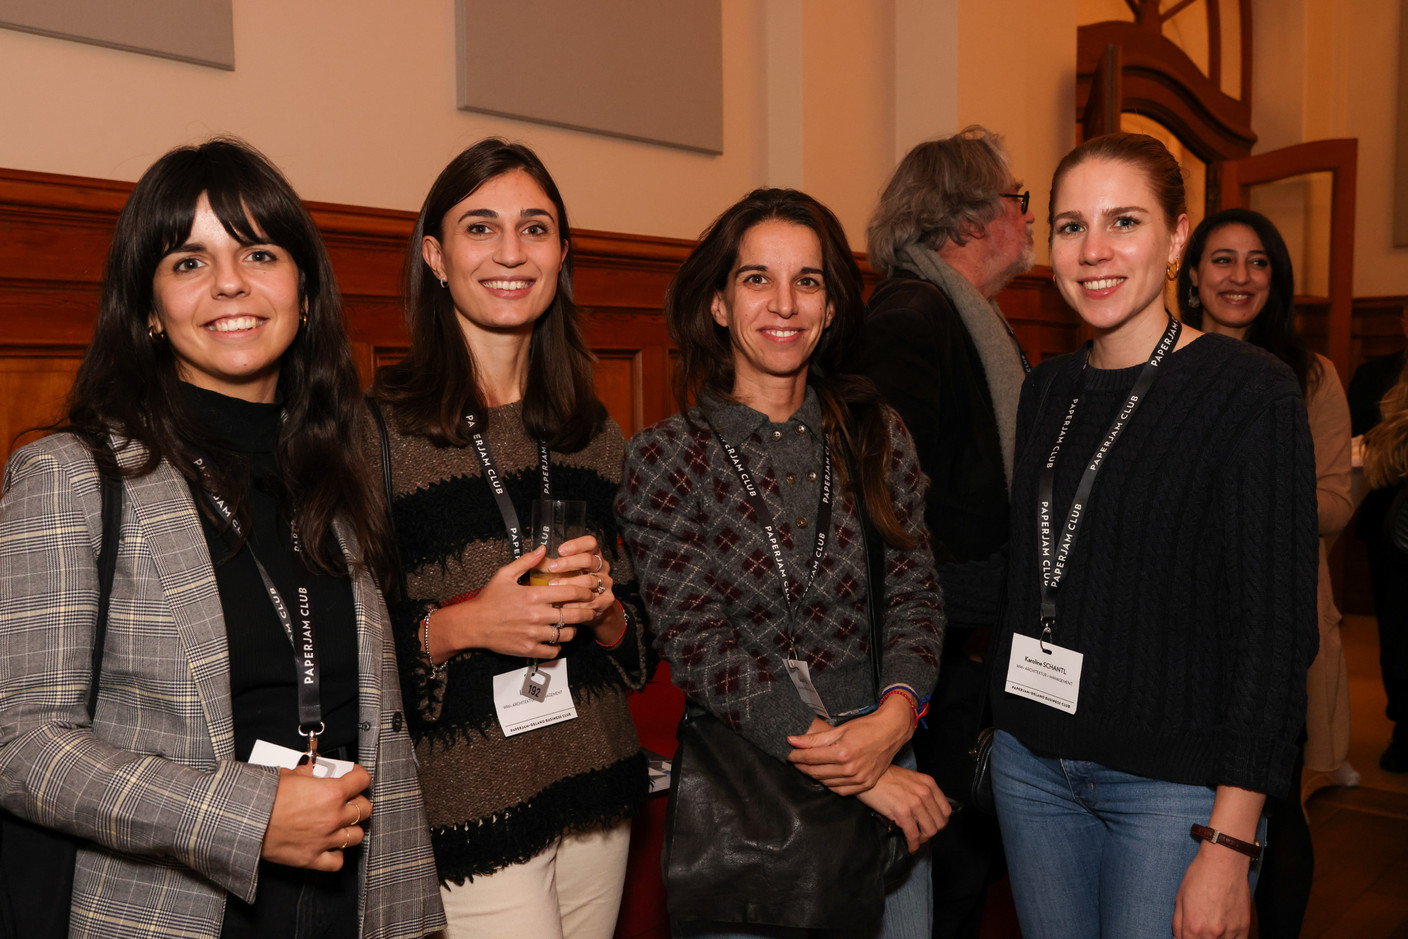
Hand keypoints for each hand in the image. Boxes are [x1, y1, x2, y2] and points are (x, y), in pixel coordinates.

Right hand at [261, 763, 372, 870]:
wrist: (246, 822)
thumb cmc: (264, 797)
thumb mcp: (287, 776)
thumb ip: (305, 772)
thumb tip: (308, 770)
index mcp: (331, 792)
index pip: (362, 780)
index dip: (359, 776)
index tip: (355, 776)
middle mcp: (333, 816)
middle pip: (364, 809)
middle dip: (358, 802)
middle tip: (348, 800)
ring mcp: (325, 839)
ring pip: (356, 836)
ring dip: (351, 829)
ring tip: (341, 824)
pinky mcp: (312, 858)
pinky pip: (337, 861)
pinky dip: (336, 855)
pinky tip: (330, 847)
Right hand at [426, 546, 595, 660]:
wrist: (473, 624)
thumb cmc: (489, 599)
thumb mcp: (505, 575)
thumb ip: (526, 561)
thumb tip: (544, 549)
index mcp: (533, 595)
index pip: (569, 592)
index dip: (584, 592)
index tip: (590, 592)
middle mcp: (536, 615)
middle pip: (574, 615)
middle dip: (587, 612)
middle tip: (592, 610)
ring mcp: (533, 634)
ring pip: (566, 634)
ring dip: (573, 630)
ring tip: (573, 626)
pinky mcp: (528, 649)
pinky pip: (553, 651)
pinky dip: (558, 646)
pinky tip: (557, 640)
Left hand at [545, 535, 625, 644]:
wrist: (590, 610)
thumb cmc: (573, 586)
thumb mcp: (565, 572)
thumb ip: (553, 562)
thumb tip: (537, 553)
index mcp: (593, 556)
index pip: (590, 543)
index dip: (576, 545)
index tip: (560, 550)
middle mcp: (602, 567)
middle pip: (590, 560)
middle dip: (569, 563)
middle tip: (552, 567)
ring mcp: (606, 583)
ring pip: (590, 581)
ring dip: (570, 583)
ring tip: (553, 586)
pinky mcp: (607, 600)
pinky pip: (592, 601)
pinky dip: (576, 603)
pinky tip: (563, 604)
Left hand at [785, 697, 913, 794]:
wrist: (890, 732)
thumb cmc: (865, 728)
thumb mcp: (839, 730)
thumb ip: (814, 739)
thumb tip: (792, 740)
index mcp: (842, 752)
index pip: (810, 758)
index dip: (796, 756)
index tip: (788, 754)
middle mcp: (850, 768)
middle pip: (816, 772)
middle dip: (802, 766)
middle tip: (795, 761)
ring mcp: (859, 779)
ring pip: (827, 783)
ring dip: (814, 776)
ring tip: (808, 767)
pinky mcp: (865, 784)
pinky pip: (841, 791)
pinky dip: (830, 785)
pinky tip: (825, 777)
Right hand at [854, 764, 950, 852]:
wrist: (868, 776)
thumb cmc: (885, 778)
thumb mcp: (910, 780)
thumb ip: (921, 792)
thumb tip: (926, 812)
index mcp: (929, 784)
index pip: (946, 810)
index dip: (940, 822)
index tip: (932, 826)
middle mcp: (925, 792)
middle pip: (940, 823)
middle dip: (931, 832)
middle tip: (922, 835)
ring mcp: (915, 803)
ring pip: (929, 831)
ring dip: (923, 839)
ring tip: (915, 840)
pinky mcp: (903, 812)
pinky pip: (914, 835)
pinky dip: (913, 844)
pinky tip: (910, 847)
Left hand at [1172, 844, 1252, 938]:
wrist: (1224, 863)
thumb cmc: (1199, 876)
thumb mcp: (1179, 898)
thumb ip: (1177, 924)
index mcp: (1193, 926)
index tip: (1187, 934)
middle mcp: (1211, 933)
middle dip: (1198, 938)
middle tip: (1199, 927)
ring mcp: (1230, 932)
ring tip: (1211, 927)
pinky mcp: (1244, 927)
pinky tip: (1224, 932)